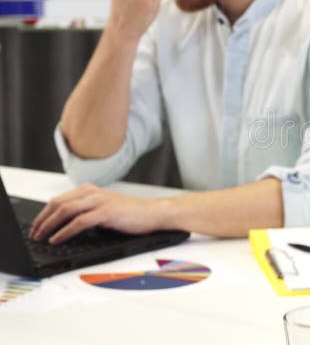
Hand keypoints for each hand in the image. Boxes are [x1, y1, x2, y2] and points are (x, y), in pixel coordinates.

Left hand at [28, 184, 171, 243]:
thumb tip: (65, 226)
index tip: (36, 227)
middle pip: (57, 204)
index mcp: (90, 190)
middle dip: (41, 220)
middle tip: (34, 234)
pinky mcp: (106, 212)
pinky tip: (57, 239)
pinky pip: (78, 222)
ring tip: (41, 238)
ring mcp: (99, 201)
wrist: (154, 213)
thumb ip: (87, 212)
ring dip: (49, 226)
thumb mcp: (105, 209)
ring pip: (65, 211)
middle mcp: (92, 193)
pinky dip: (64, 231)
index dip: (43, 214)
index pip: (59, 200)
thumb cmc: (132, 214)